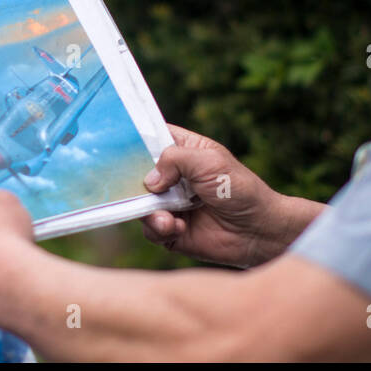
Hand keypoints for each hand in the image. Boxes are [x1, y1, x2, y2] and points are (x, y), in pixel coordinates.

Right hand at [140, 125, 324, 267]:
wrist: (257, 231)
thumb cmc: (239, 189)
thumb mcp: (208, 162)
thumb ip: (174, 159)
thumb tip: (148, 180)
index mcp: (184, 151)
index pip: (151, 139)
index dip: (134, 141)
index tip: (113, 145)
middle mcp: (173, 176)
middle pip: (137, 174)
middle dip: (134, 183)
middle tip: (142, 190)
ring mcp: (171, 203)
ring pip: (140, 204)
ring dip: (150, 212)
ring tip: (169, 218)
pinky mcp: (171, 230)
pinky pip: (150, 229)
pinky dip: (159, 229)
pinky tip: (178, 228)